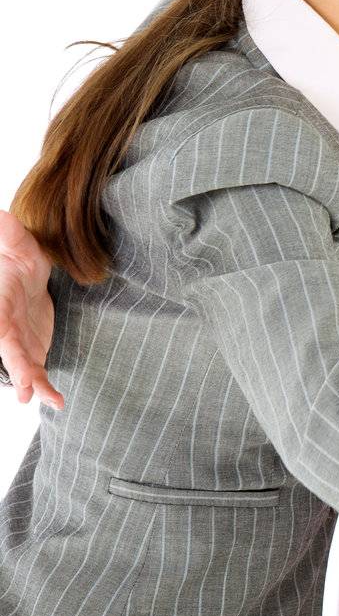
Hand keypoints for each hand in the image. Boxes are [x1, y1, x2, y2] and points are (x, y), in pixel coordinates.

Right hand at [0, 209, 60, 408]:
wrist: (30, 277)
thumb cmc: (19, 261)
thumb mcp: (18, 244)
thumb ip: (7, 232)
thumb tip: (0, 213)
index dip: (2, 337)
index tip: (4, 343)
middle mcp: (4, 328)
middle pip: (8, 350)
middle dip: (16, 368)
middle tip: (26, 388)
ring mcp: (17, 344)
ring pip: (21, 367)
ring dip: (30, 384)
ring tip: (39, 399)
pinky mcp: (32, 352)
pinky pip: (37, 373)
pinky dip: (44, 387)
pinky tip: (56, 401)